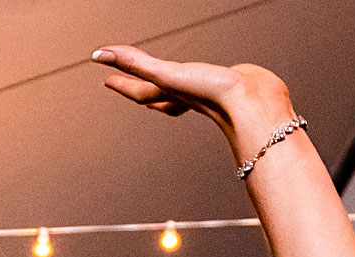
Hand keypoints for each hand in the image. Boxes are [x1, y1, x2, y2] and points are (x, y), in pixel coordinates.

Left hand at [92, 46, 294, 144]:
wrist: (254, 103)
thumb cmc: (211, 93)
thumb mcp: (165, 75)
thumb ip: (134, 64)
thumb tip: (100, 55)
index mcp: (170, 94)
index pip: (139, 89)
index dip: (123, 82)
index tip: (108, 79)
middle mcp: (185, 94)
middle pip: (156, 90)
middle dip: (140, 84)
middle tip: (127, 79)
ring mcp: (206, 90)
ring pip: (181, 88)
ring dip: (169, 84)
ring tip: (165, 79)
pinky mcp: (228, 83)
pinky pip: (210, 79)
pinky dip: (204, 76)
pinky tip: (212, 76)